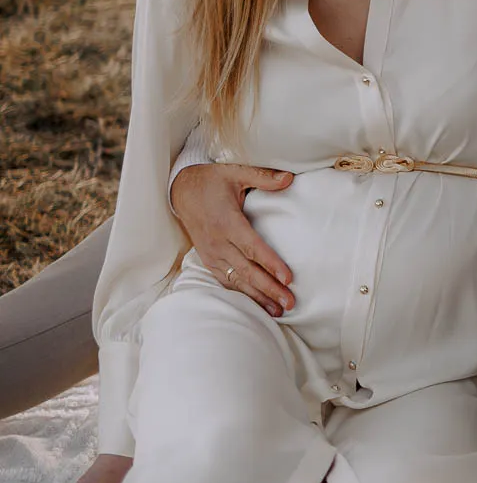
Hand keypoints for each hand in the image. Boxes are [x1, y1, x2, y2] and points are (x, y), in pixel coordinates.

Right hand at [172, 161, 295, 315]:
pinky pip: (225, 281)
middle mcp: (218, 242)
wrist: (180, 191)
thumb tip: (289, 178)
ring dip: (257, 297)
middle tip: (290, 303)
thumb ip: (263, 177)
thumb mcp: (235, 173)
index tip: (288, 278)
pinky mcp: (207, 260)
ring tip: (278, 310)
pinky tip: (257, 304)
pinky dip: (241, 294)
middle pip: (247, 270)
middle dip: (269, 288)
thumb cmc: (211, 182)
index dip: (271, 263)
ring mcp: (211, 254)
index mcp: (227, 222)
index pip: (253, 247)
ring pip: (236, 281)